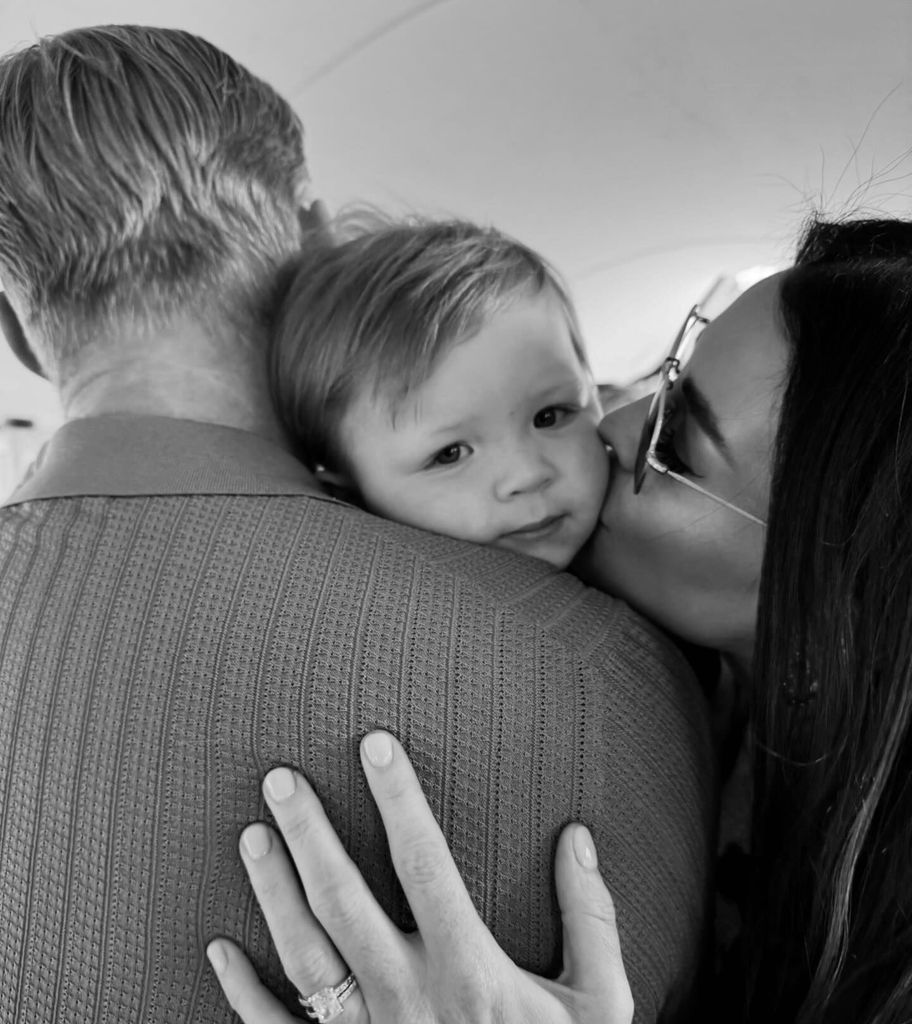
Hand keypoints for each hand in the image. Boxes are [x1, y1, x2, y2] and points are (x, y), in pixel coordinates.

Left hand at [207, 731, 632, 1023]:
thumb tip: (579, 837)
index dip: (399, 798)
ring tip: (250, 835)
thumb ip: (591, 918)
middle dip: (309, 834)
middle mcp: (408, 998)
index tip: (374, 744)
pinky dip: (243, 995)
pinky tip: (218, 951)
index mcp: (469, 970)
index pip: (425, 863)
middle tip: (278, 777)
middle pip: (344, 901)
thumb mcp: (601, 1006)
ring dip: (273, 894)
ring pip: (305, 956)